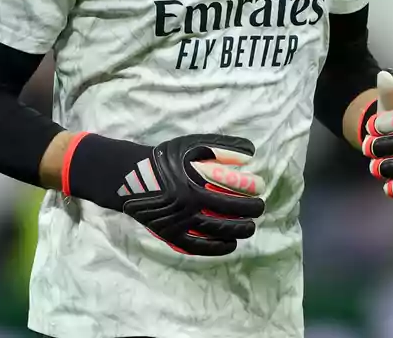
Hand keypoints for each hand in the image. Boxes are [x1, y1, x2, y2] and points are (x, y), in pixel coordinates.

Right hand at [63, 132, 265, 255]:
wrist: (132, 176)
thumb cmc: (166, 158)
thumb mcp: (192, 144)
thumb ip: (221, 146)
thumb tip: (251, 150)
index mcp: (193, 181)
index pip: (232, 191)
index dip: (251, 191)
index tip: (260, 189)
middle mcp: (187, 204)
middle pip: (228, 213)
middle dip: (250, 211)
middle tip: (259, 208)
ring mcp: (178, 222)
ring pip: (217, 232)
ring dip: (239, 231)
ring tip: (249, 227)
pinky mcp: (170, 235)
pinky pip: (198, 247)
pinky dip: (217, 248)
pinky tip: (231, 244)